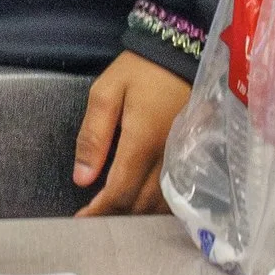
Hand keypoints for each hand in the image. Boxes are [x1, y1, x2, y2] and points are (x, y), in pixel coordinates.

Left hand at [71, 51, 190, 215]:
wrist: (181, 52)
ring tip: (112, 215)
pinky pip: (175, 193)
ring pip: (160, 204)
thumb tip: (82, 178)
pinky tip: (141, 203)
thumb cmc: (139, 71)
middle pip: (141, 204)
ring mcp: (184, 159)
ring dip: (136, 214)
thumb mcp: (105, 93)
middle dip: (116, 216)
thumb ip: (92, 136)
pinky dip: (156, 205)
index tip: (82, 221)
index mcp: (142, 142)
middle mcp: (167, 158)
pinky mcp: (193, 156)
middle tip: (93, 222)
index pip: (120, 192)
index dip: (100, 210)